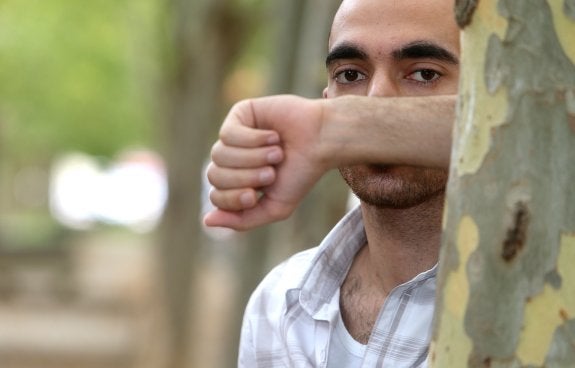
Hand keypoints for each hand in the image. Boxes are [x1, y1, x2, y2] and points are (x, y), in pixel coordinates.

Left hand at [204, 95, 329, 229]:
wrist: (322, 143)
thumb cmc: (301, 175)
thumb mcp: (275, 208)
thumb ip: (242, 220)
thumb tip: (207, 220)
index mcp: (237, 182)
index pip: (216, 196)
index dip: (233, 198)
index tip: (256, 195)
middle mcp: (231, 159)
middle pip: (215, 175)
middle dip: (246, 177)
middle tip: (271, 172)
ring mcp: (233, 136)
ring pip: (219, 154)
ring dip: (253, 158)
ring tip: (277, 154)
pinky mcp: (239, 114)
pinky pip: (228, 134)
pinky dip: (253, 140)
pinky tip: (273, 137)